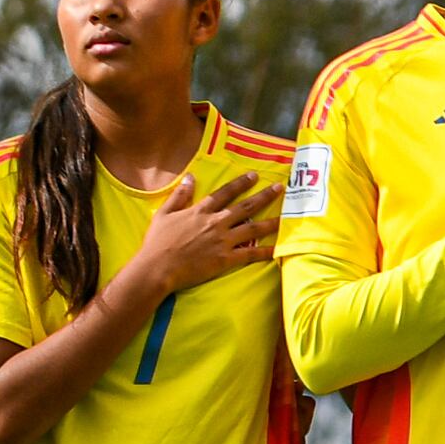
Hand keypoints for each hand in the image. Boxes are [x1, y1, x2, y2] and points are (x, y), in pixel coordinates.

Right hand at [118, 169, 280, 299]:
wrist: (158, 267)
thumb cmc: (157, 242)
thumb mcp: (164, 213)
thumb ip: (180, 194)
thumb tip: (190, 176)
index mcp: (200, 211)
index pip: (225, 193)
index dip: (240, 183)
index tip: (254, 176)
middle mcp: (215, 223)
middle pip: (245, 206)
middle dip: (264, 196)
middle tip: (279, 188)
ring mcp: (222, 241)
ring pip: (253, 228)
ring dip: (271, 221)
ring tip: (287, 215)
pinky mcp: (225, 259)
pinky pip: (250, 253)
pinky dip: (266, 251)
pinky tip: (279, 248)